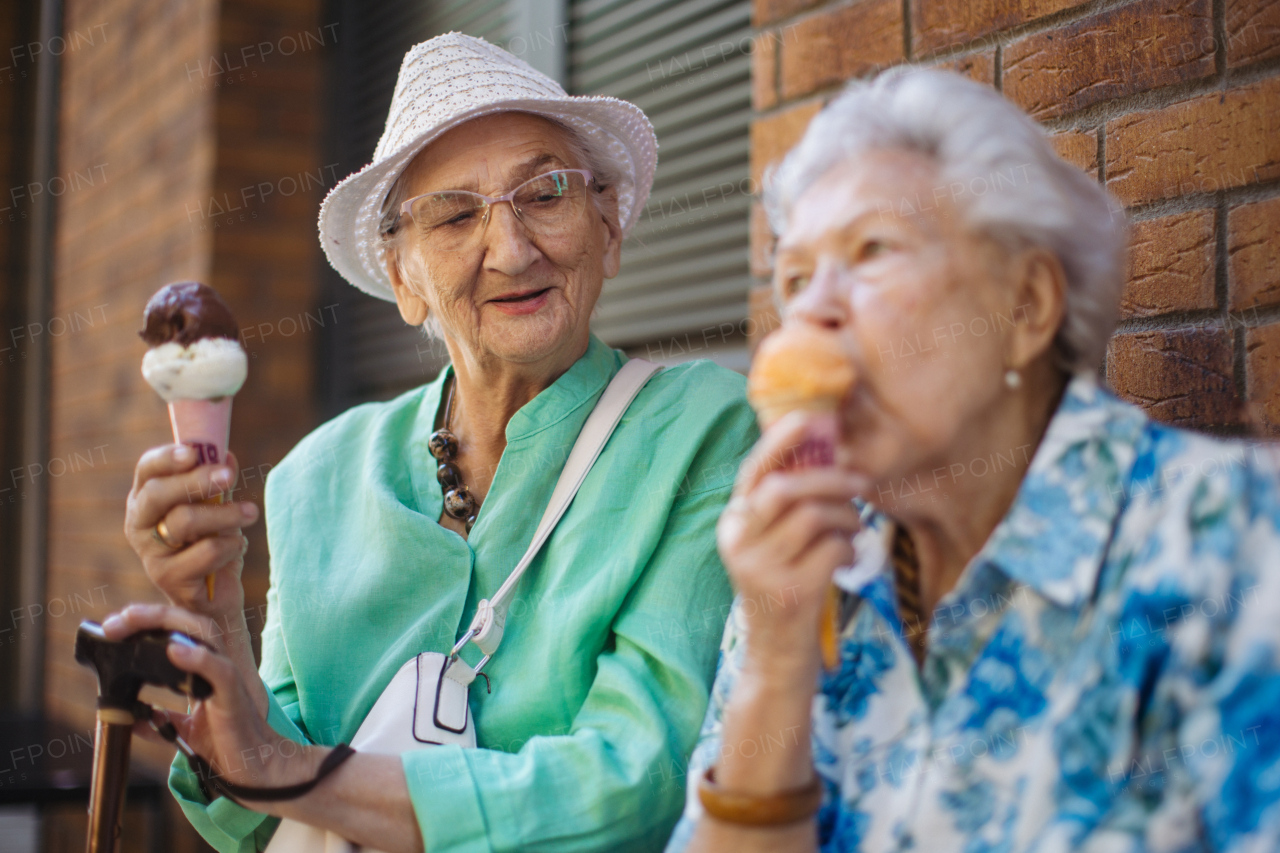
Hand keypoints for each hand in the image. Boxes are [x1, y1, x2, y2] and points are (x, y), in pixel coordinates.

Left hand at [104, 604, 307, 799]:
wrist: (253, 764)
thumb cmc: (227, 740)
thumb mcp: (184, 729)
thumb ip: (160, 720)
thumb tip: (130, 720)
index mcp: (202, 668)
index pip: (176, 632)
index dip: (146, 624)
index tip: (112, 628)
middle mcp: (215, 664)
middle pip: (187, 623)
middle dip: (149, 616)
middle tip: (114, 623)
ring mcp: (225, 675)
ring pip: (203, 633)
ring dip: (167, 622)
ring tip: (135, 620)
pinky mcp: (233, 695)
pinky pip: (219, 669)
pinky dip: (197, 658)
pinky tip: (173, 650)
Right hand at [124, 444, 258, 624]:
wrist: (215, 598)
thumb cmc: (210, 544)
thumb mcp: (215, 507)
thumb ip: (217, 482)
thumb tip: (225, 453)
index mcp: (145, 500)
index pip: (146, 470)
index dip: (167, 458)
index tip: (194, 452)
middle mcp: (140, 526)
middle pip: (158, 494)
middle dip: (197, 481)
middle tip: (229, 476)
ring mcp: (151, 555)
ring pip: (184, 521)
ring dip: (226, 513)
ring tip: (251, 513)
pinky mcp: (170, 579)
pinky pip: (206, 552)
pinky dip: (231, 544)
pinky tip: (237, 545)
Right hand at [717, 412, 859, 678]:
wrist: (778, 657)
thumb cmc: (787, 588)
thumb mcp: (776, 545)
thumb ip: (788, 504)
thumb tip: (822, 447)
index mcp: (732, 525)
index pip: (754, 472)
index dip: (782, 441)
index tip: (813, 418)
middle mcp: (738, 544)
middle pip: (787, 488)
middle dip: (831, 478)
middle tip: (862, 483)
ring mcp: (760, 570)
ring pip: (814, 515)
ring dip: (847, 518)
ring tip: (853, 531)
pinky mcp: (788, 593)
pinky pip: (832, 549)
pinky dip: (849, 549)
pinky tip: (847, 561)